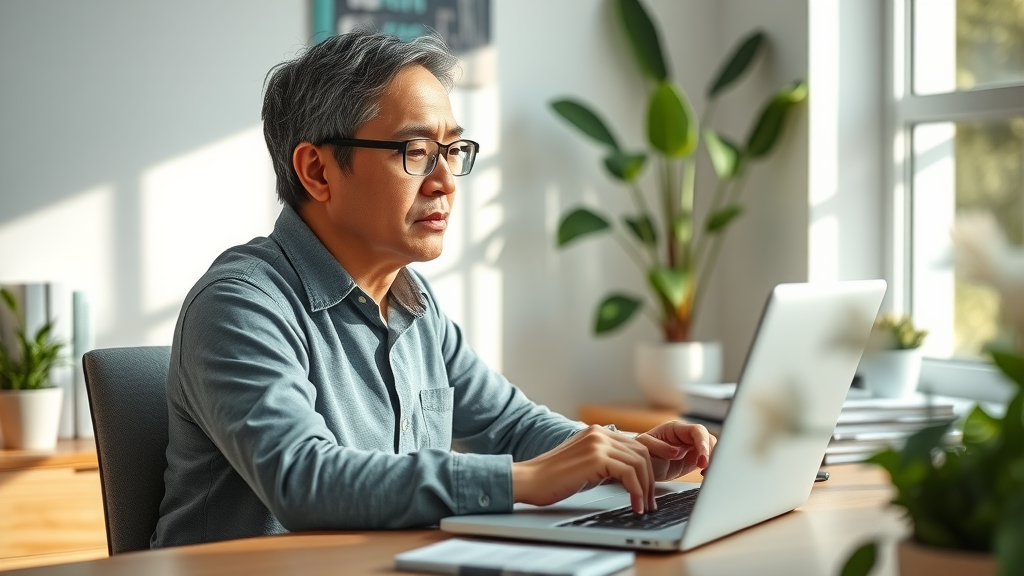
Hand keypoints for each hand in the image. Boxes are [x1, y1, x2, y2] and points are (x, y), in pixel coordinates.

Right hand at [512, 425, 658, 513]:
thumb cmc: (554, 478)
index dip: (656, 455)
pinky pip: (629, 473)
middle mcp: (600, 433)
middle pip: (642, 452)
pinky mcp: (596, 457)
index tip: (669, 466)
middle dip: (651, 478)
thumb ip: (606, 461)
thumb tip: (628, 473)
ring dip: (645, 488)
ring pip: (639, 462)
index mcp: (598, 432)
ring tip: (643, 506)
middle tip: (650, 500)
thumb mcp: (585, 465)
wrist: (530, 480)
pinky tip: (634, 504)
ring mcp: (598, 442)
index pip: (636, 442)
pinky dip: (636, 491)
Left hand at [634, 420, 715, 481]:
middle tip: (705, 467)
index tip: (702, 459)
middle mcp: (686, 436)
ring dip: (712, 460)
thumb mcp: (645, 446)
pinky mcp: (694, 460)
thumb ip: (659, 447)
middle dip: (710, 453)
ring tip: (705, 472)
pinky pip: (708, 461)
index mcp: (675, 428)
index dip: (703, 444)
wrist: (641, 467)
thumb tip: (677, 451)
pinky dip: (710, 467)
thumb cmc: (641, 452)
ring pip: (711, 450)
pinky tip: (704, 475)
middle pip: (708, 439)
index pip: (697, 431)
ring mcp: (691, 448)